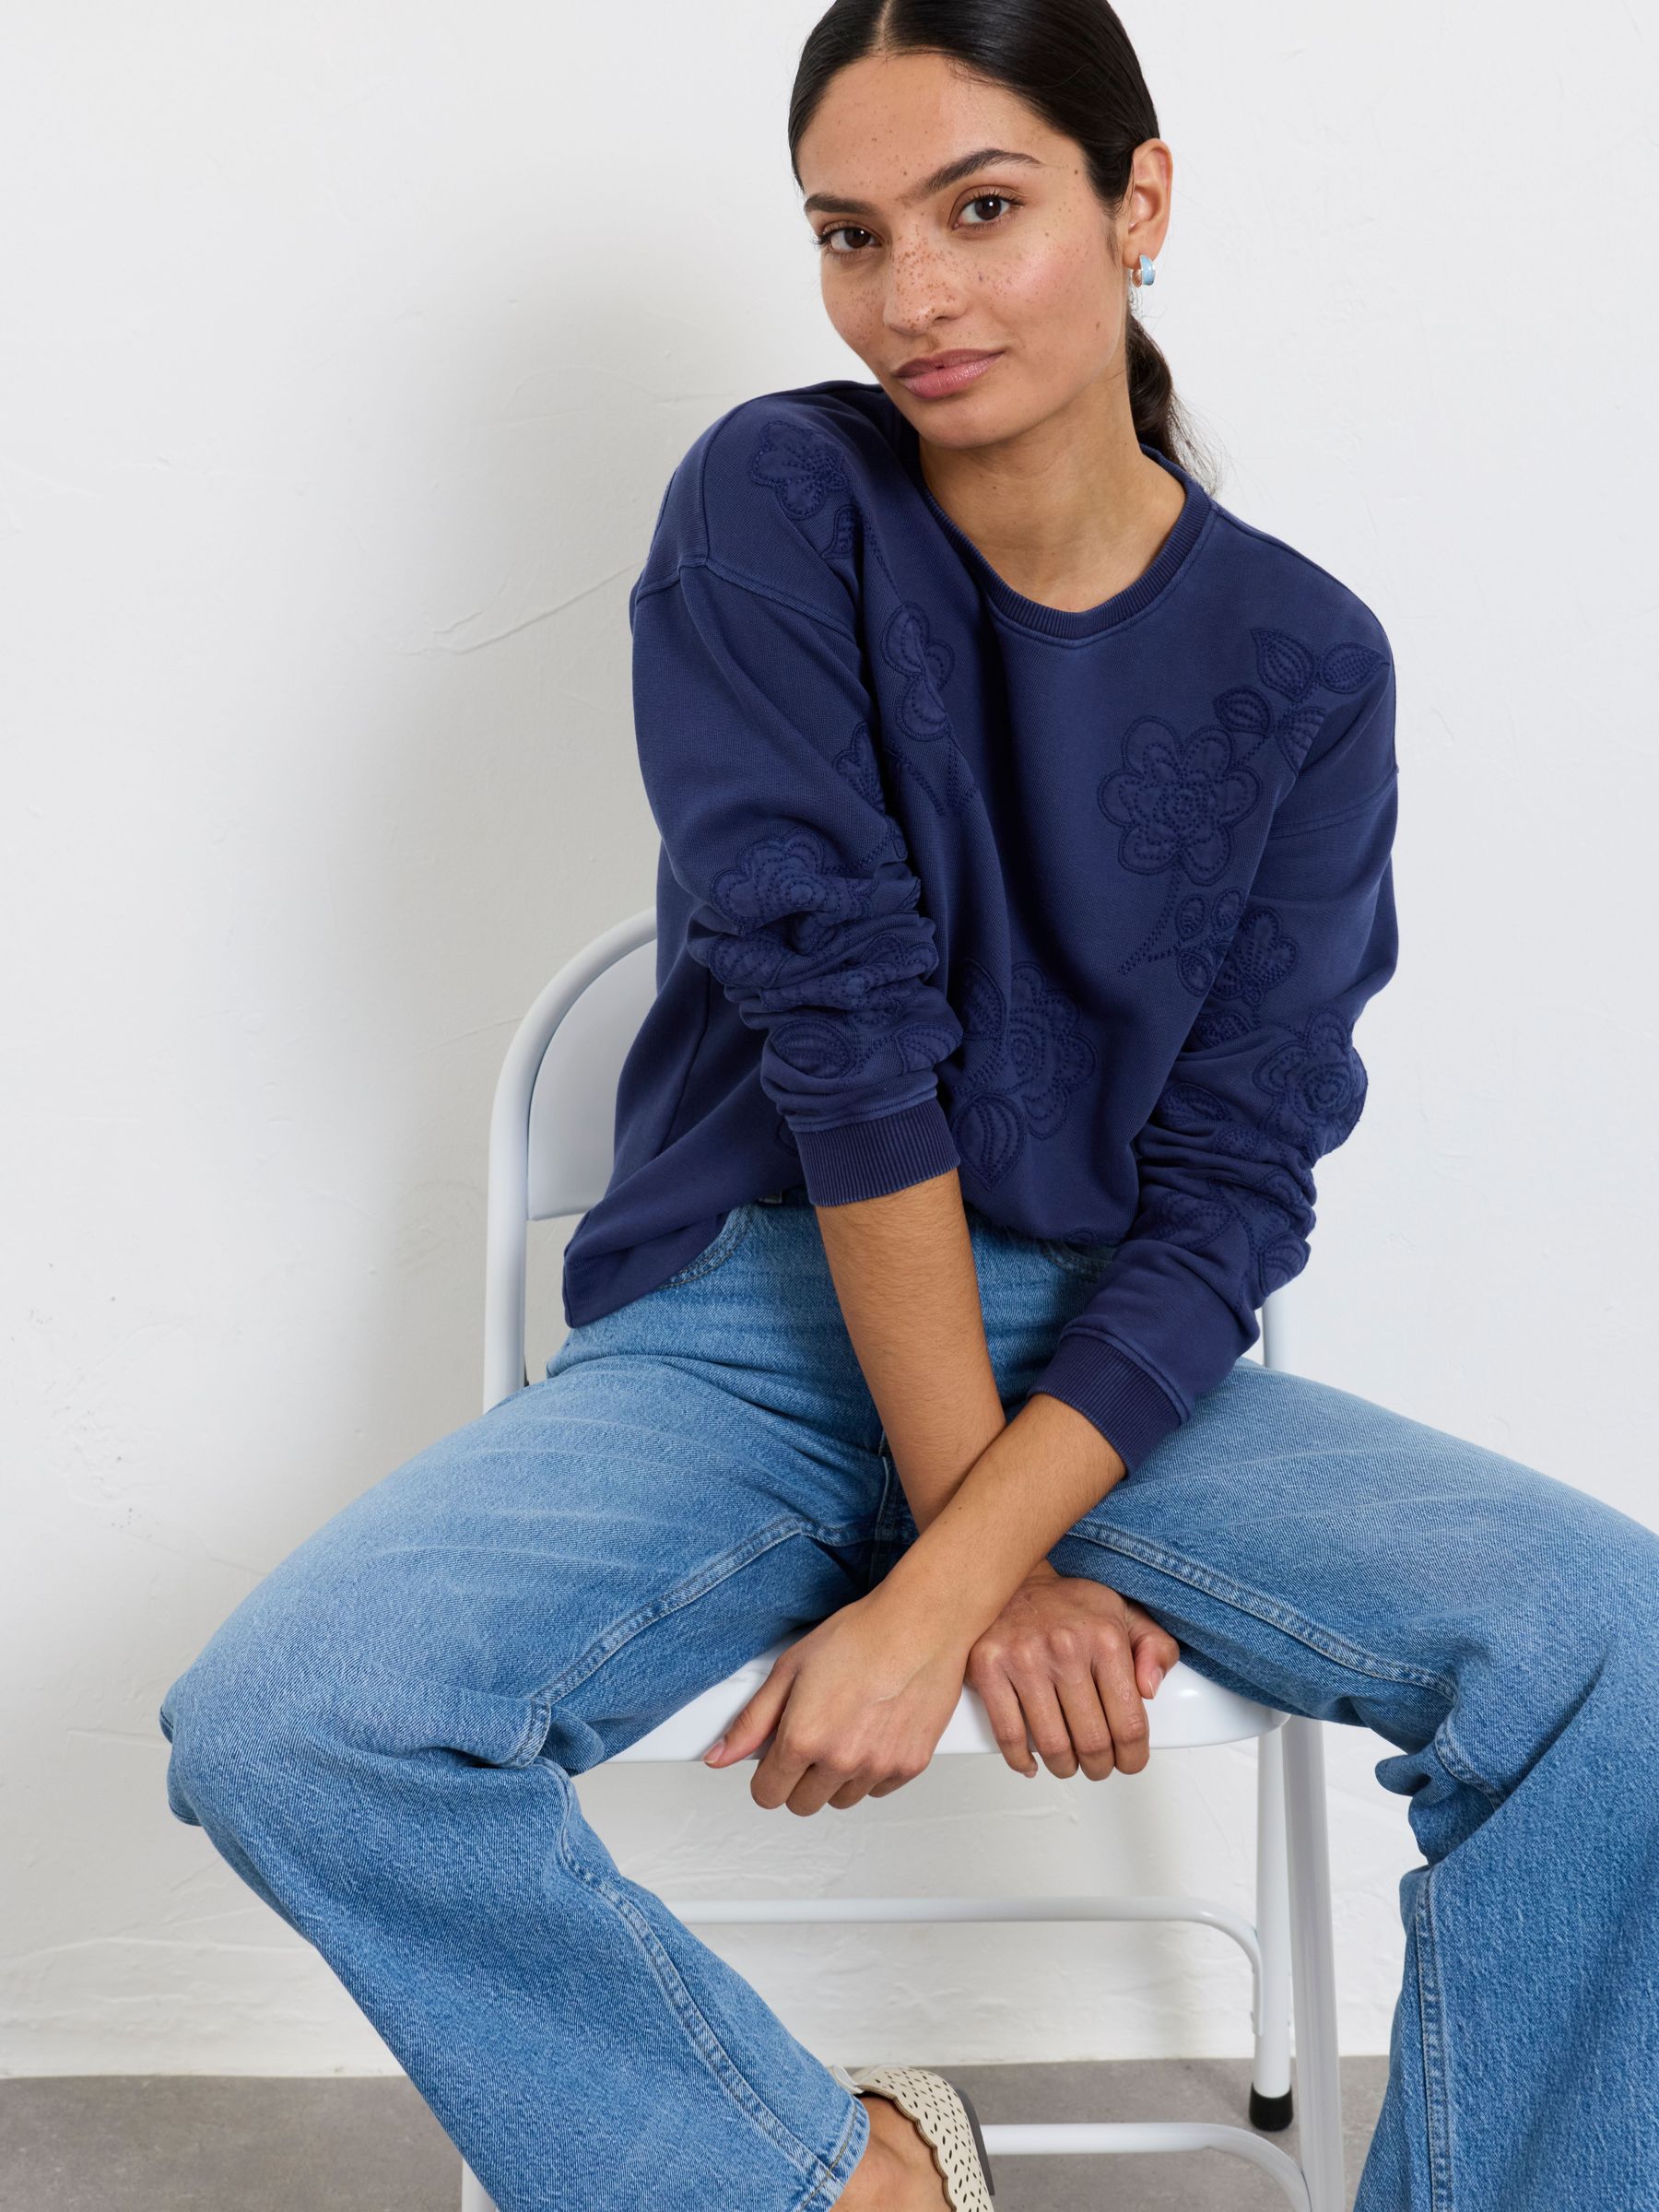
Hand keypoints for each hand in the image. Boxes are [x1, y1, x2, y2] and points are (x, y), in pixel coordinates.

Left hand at [702, 1587, 968, 1816]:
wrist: (919, 1623)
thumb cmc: (859, 1636)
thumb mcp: (789, 1670)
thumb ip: (751, 1721)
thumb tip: (719, 1756)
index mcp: (803, 1738)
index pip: (768, 1795)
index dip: (766, 1776)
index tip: (775, 1759)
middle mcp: (840, 1760)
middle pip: (803, 1805)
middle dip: (799, 1779)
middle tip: (812, 1738)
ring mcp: (878, 1766)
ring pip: (841, 1799)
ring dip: (836, 1776)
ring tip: (846, 1729)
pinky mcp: (910, 1765)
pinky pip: (877, 1789)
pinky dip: (871, 1770)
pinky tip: (872, 1732)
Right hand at [965, 1563, 1180, 1780]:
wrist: (1012, 1579)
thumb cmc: (1069, 1606)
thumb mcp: (1125, 1615)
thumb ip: (1156, 1649)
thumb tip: (1151, 1689)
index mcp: (1105, 1638)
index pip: (1129, 1723)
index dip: (1133, 1757)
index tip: (1129, 1762)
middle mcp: (1065, 1648)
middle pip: (1092, 1741)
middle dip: (1100, 1767)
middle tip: (1098, 1765)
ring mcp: (1023, 1658)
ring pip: (1052, 1745)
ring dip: (1065, 1767)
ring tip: (1068, 1763)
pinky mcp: (987, 1667)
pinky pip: (1008, 1734)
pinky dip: (1021, 1760)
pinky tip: (1032, 1761)